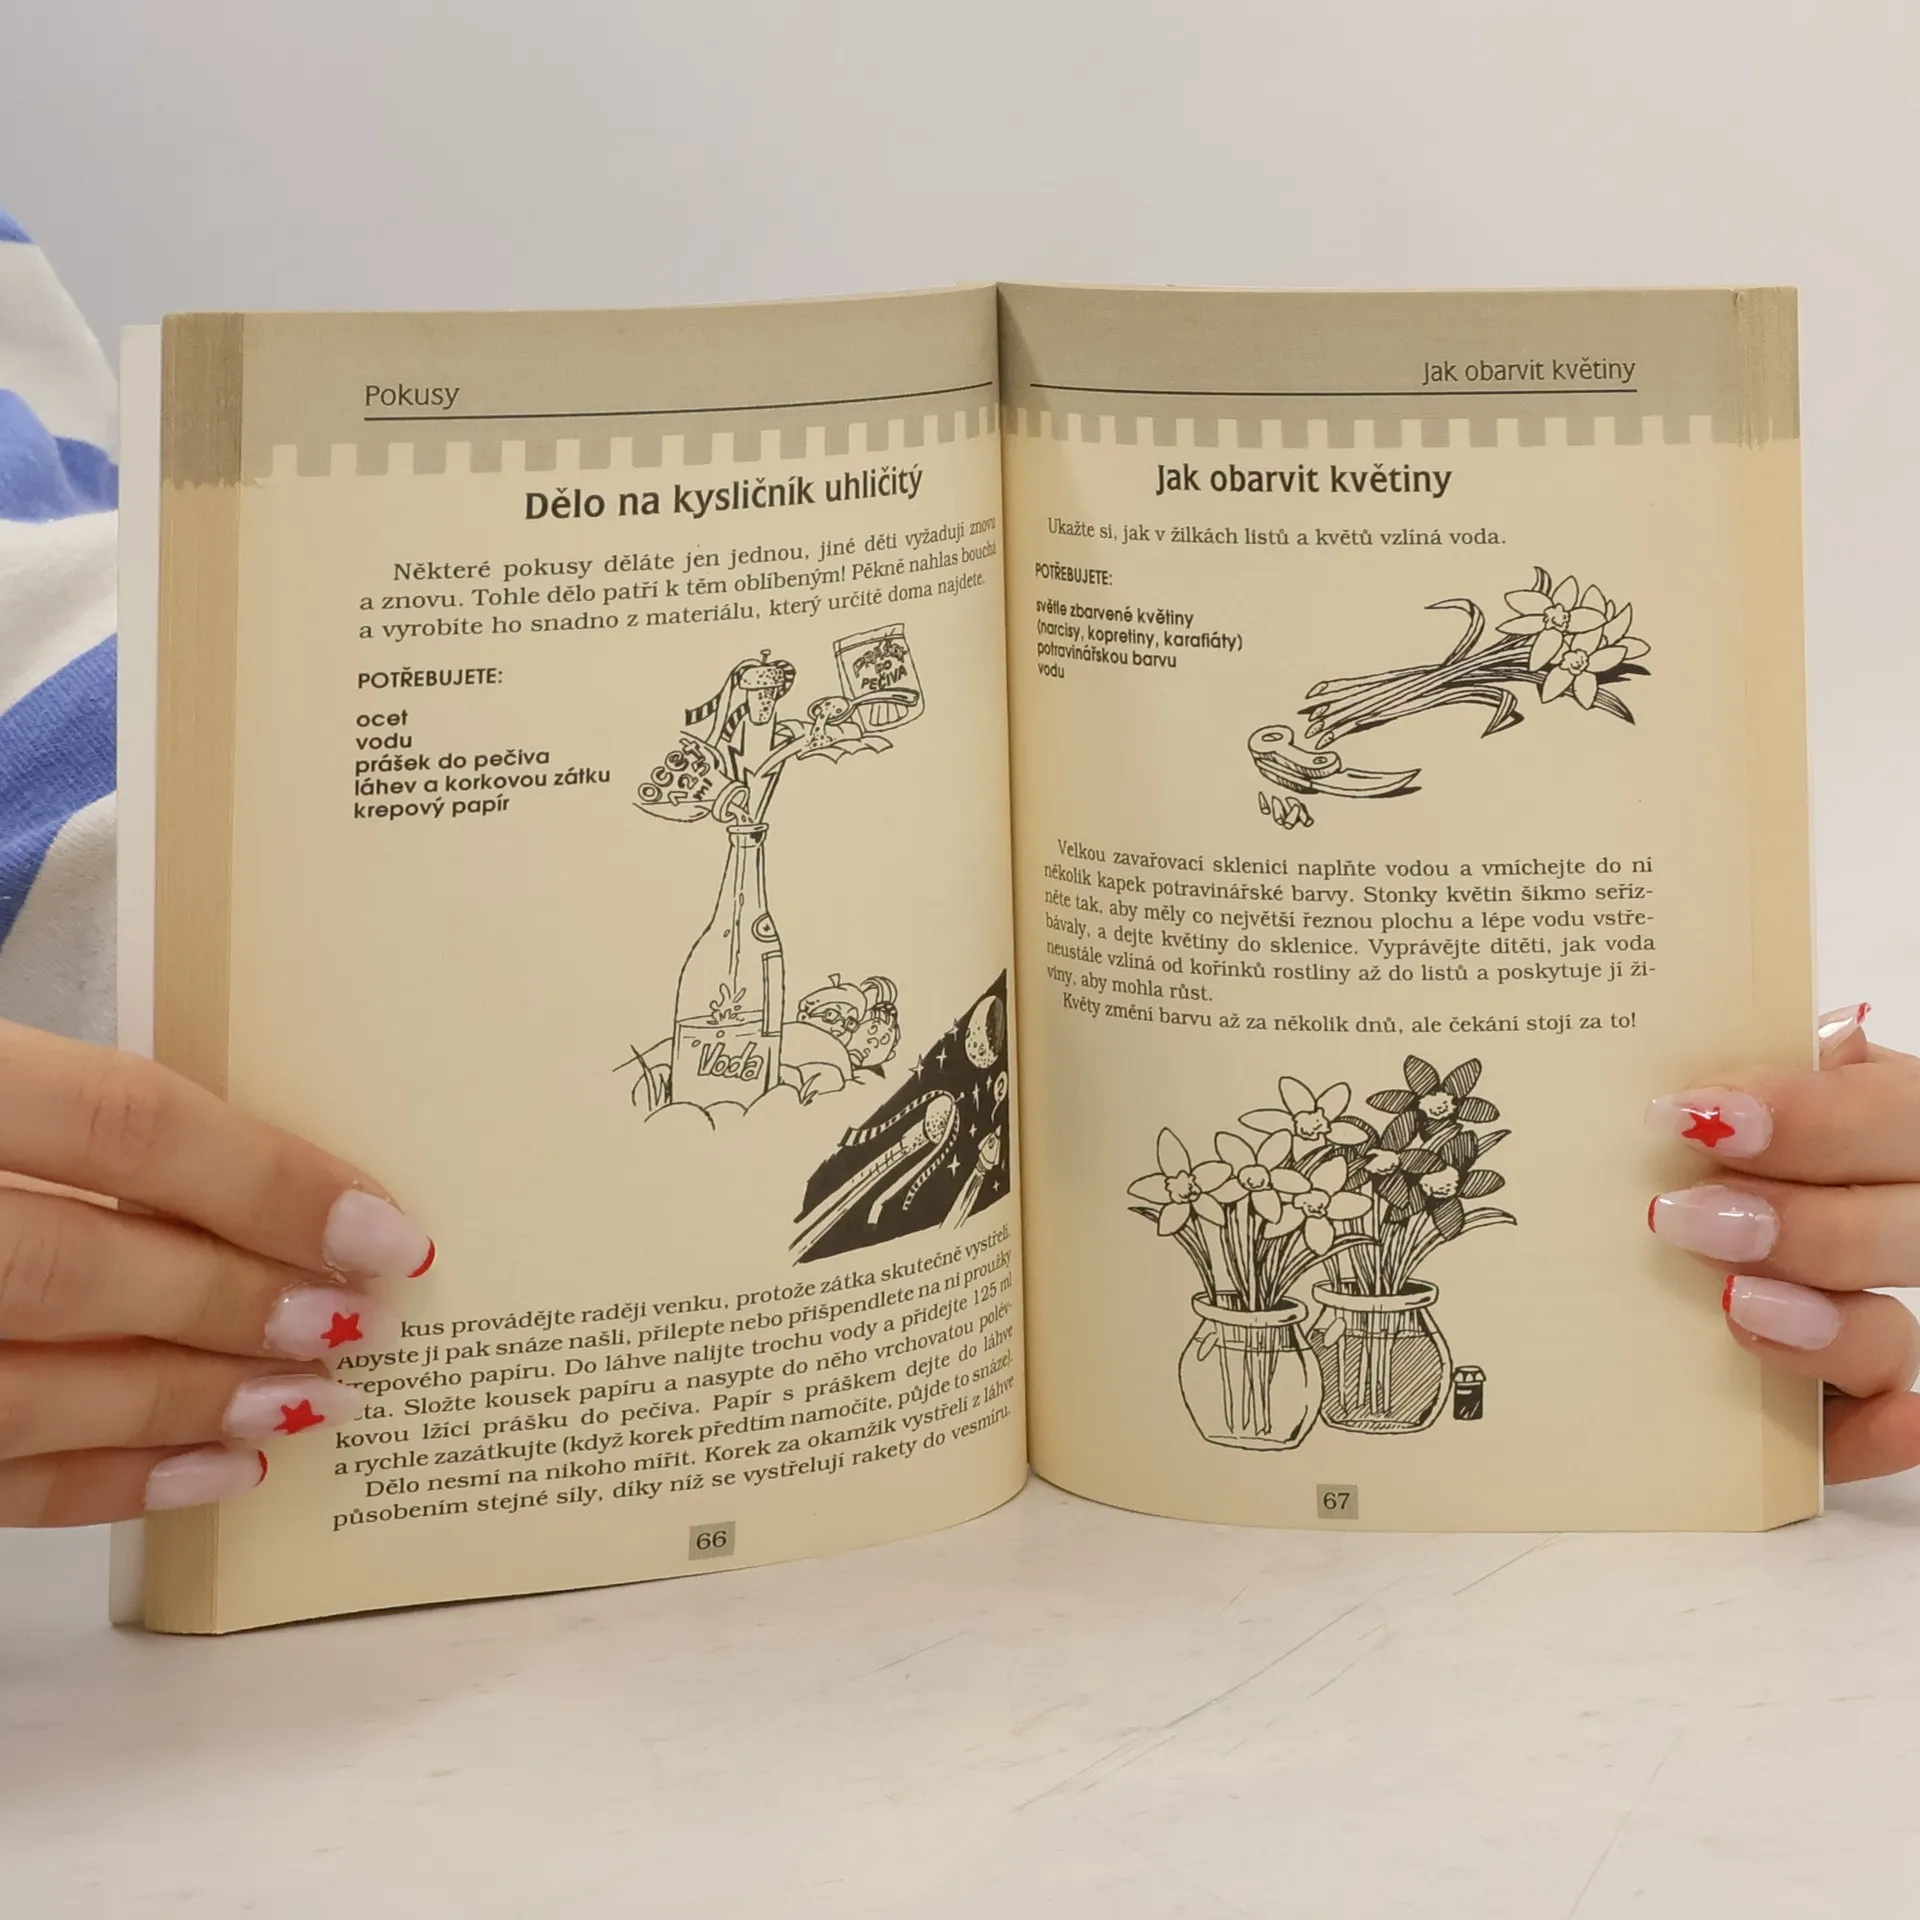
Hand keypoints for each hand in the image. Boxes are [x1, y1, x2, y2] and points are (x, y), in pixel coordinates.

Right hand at [0, 1019, 430, 1524]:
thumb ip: (71, 1107)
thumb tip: (259, 1172)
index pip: (121, 1124)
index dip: (266, 1180)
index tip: (382, 1226)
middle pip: (79, 1271)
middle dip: (234, 1304)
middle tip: (357, 1321)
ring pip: (23, 1389)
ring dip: (184, 1404)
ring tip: (310, 1401)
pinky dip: (102, 1482)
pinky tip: (211, 1473)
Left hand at [1647, 1003, 1919, 1482]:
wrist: (1688, 1206)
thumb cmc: (1723, 1135)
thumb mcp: (1751, 1092)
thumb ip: (1777, 1072)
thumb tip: (1802, 1047)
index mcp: (1893, 1127)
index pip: (1898, 1116)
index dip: (1815, 1120)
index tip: (1703, 1117)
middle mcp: (1905, 1219)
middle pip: (1903, 1229)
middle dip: (1802, 1224)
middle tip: (1683, 1216)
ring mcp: (1875, 1312)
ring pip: (1890, 1329)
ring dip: (1822, 1320)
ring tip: (1734, 1306)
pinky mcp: (1845, 1399)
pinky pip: (1882, 1418)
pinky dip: (1888, 1428)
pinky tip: (1895, 1420)